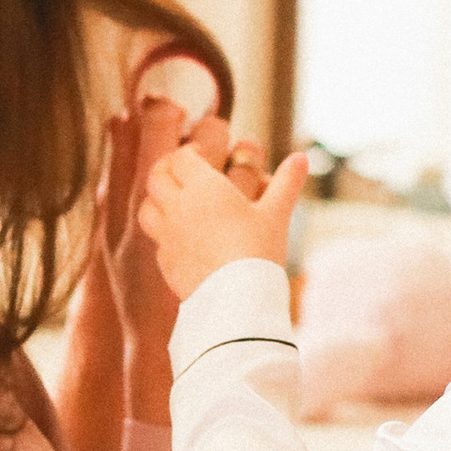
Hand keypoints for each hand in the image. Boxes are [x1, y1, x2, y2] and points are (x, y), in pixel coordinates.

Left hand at [140, 140, 307, 298]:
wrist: (238, 299)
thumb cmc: (259, 250)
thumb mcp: (277, 214)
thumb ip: (287, 183)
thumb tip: (302, 157)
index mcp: (203, 188)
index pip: (181, 158)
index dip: (189, 152)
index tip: (201, 154)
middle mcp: (178, 207)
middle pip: (157, 177)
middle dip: (166, 168)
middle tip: (180, 170)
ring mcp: (167, 235)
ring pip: (148, 206)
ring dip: (157, 198)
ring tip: (172, 199)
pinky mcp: (165, 261)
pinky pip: (155, 238)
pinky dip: (162, 231)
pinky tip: (178, 236)